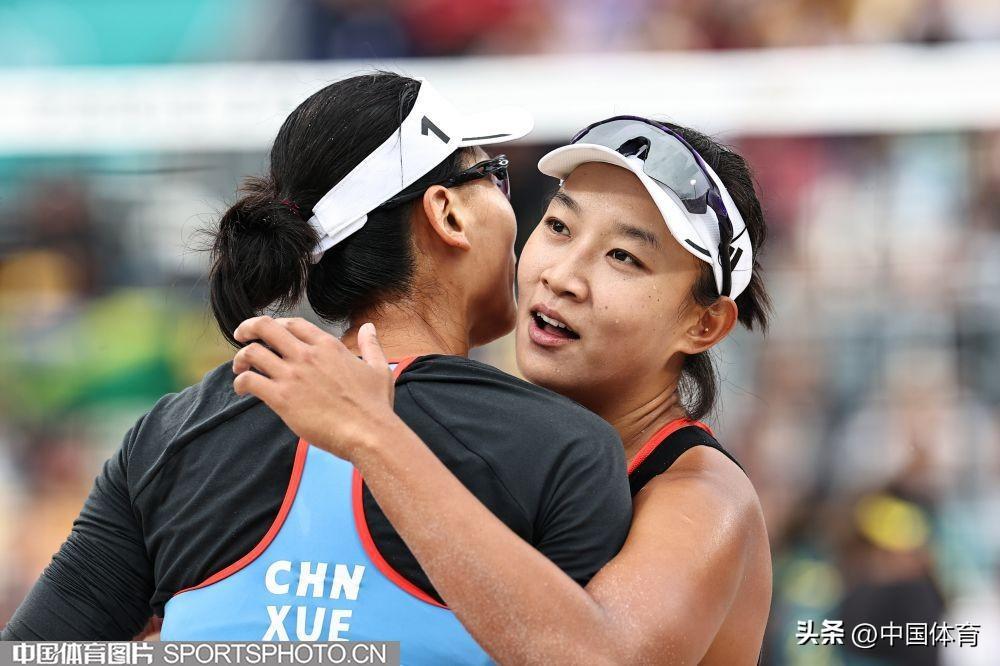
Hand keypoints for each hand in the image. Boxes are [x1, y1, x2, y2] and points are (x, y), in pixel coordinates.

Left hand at [231, 316, 396, 459]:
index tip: (269, 333)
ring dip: (241, 358)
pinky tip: (242, 389)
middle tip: (240, 336)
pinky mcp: (282, 398)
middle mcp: (307, 355)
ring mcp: (293, 375)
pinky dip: (241, 382)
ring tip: (239, 367)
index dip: (276, 325)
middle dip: (247, 328)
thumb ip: (371, 345)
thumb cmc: (376, 405)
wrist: (369, 433)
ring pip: (252, 353)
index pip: (292, 323)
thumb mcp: (379, 368)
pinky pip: (250, 380)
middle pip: (265, 328)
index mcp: (328, 346)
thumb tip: (369, 327)